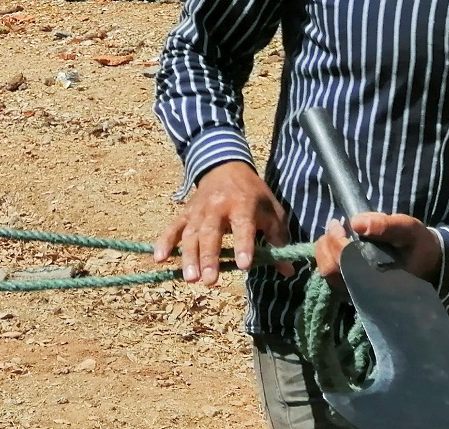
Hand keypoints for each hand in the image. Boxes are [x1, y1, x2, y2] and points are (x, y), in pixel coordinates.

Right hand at [152, 162, 293, 284]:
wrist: (226, 167)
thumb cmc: (253, 194)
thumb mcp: (271, 210)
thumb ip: (278, 239)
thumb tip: (288, 270)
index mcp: (243, 205)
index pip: (243, 227)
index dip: (244, 245)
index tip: (244, 265)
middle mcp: (218, 207)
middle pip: (211, 233)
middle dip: (209, 257)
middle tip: (209, 280)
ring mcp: (198, 210)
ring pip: (191, 234)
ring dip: (189, 256)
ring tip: (190, 279)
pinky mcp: (185, 213)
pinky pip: (173, 228)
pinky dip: (164, 242)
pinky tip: (160, 259)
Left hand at [313, 212, 441, 290]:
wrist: (429, 263)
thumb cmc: (417, 246)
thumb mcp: (408, 230)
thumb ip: (386, 226)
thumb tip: (356, 222)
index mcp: (377, 281)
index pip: (344, 263)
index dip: (336, 241)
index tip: (340, 223)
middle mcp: (363, 292)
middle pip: (330, 272)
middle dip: (327, 245)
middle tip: (335, 225)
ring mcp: (356, 293)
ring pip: (327, 275)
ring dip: (325, 250)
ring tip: (334, 232)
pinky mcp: (353, 290)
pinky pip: (332, 276)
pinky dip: (328, 257)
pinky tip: (336, 243)